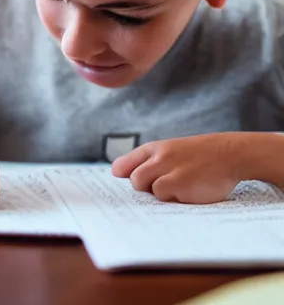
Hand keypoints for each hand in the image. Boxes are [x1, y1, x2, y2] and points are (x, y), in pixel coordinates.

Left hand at [111, 133, 243, 203]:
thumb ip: (146, 160)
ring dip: (162, 193)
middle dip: (145, 188)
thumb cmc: (199, 156)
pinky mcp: (179, 182)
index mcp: (154, 148)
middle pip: (134, 180)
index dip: (121, 177)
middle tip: (166, 185)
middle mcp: (158, 156)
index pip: (123, 164)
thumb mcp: (171, 151)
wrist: (230, 153)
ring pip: (148, 188)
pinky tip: (190, 191)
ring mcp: (168, 168)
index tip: (122, 184)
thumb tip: (116, 172)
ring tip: (181, 186)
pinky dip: (174, 198)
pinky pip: (163, 196)